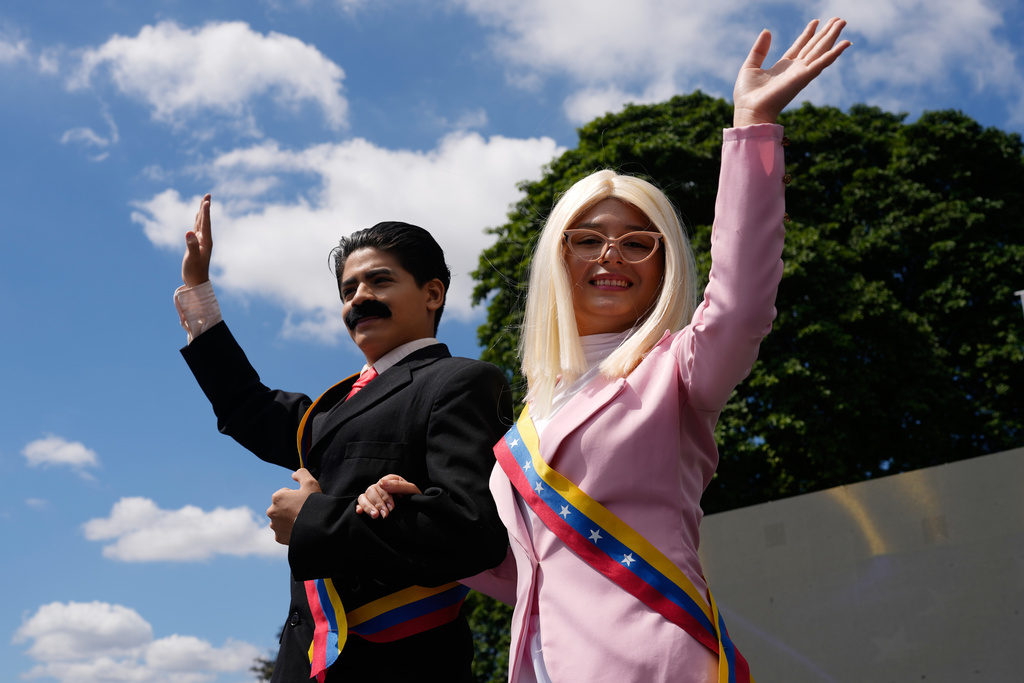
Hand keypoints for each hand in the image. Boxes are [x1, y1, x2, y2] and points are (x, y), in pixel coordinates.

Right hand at [182, 193, 212, 286]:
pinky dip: (197, 222)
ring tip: (204, 202)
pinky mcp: (196, 245)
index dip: (206, 212)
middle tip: (208, 195)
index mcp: (206, 241)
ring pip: (201, 224)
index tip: (206, 200)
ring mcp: (201, 242)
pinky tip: (197, 219)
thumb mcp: (192, 258)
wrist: (196, 282)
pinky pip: (197, 230)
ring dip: (202, 213)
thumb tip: (189, 232)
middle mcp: (205, 240)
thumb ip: (191, 245)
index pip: (206, 223)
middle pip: (205, 220)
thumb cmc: (194, 271)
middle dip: (206, 207)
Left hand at [267, 468, 321, 544]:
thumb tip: (294, 474)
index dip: (295, 496)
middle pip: (281, 507)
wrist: (317, 527)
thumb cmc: (313, 504)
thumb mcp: (310, 483)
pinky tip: (298, 529)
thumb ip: (301, 474)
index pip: (284, 493)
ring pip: (280, 520)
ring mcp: (274, 525)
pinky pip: (282, 532)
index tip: (303, 500)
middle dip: (289, 508)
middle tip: (302, 511)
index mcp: (277, 497)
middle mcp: (271, 511)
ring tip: (301, 521)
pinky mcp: (278, 537)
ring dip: (287, 519)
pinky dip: (288, 531)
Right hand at [355, 474, 420, 518]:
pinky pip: (359, 504)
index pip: (381, 485)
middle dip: (378, 504)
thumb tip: (381, 482)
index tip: (392, 508)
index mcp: (389, 480)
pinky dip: (358, 507)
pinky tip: (360, 512)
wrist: (416, 510)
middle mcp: (379, 487)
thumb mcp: (410, 490)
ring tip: (375, 516)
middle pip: (371, 491)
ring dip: (368, 507)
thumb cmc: (413, 498)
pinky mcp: (369, 505)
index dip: (385, 497)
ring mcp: (373, 496)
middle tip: (385, 515)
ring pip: (363, 497)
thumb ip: (398, 485)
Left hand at [733, 18, 850, 126]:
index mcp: (783, 67)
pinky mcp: (804, 77)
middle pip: (814, 46)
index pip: (799, 46)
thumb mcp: (750, 66)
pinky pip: (822, 62)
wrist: (749, 111)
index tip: (816, 21)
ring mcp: (801, 73)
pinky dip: (835, 53)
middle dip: (825, 32)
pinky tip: (846, 43)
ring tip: (842, 21)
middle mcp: (795, 69)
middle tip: (838, 18)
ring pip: (820, 50)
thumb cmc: (747, 95)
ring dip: (832, 36)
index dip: (808, 33)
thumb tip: (767, 31)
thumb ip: (760, 49)